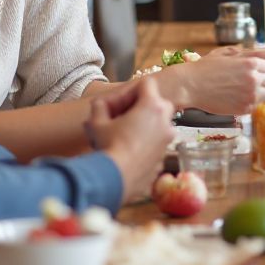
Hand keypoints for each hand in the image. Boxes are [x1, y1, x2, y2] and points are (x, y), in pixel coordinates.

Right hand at [87, 77, 174, 200]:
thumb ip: (99, 107)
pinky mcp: (165, 156)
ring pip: (159, 123)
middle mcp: (166, 120)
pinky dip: (146, 143)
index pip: (147, 84)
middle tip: (120, 117)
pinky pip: (157, 142)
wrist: (116, 180)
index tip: (117, 104)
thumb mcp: (97, 123)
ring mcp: (168, 139)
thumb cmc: (109, 147)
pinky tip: (128, 151)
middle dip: (139, 106)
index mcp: (153, 106)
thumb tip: (100, 104)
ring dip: (144, 125)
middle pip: (157, 102)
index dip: (130, 90)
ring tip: (123, 135)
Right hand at [156, 48, 264, 114]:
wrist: (190, 86)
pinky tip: (239, 95)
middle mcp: (255, 79)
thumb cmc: (208, 67)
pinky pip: (258, 104)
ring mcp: (251, 95)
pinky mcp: (245, 108)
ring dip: (264, 90)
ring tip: (246, 87)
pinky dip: (253, 100)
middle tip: (257, 79)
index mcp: (252, 62)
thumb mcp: (230, 53)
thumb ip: (255, 53)